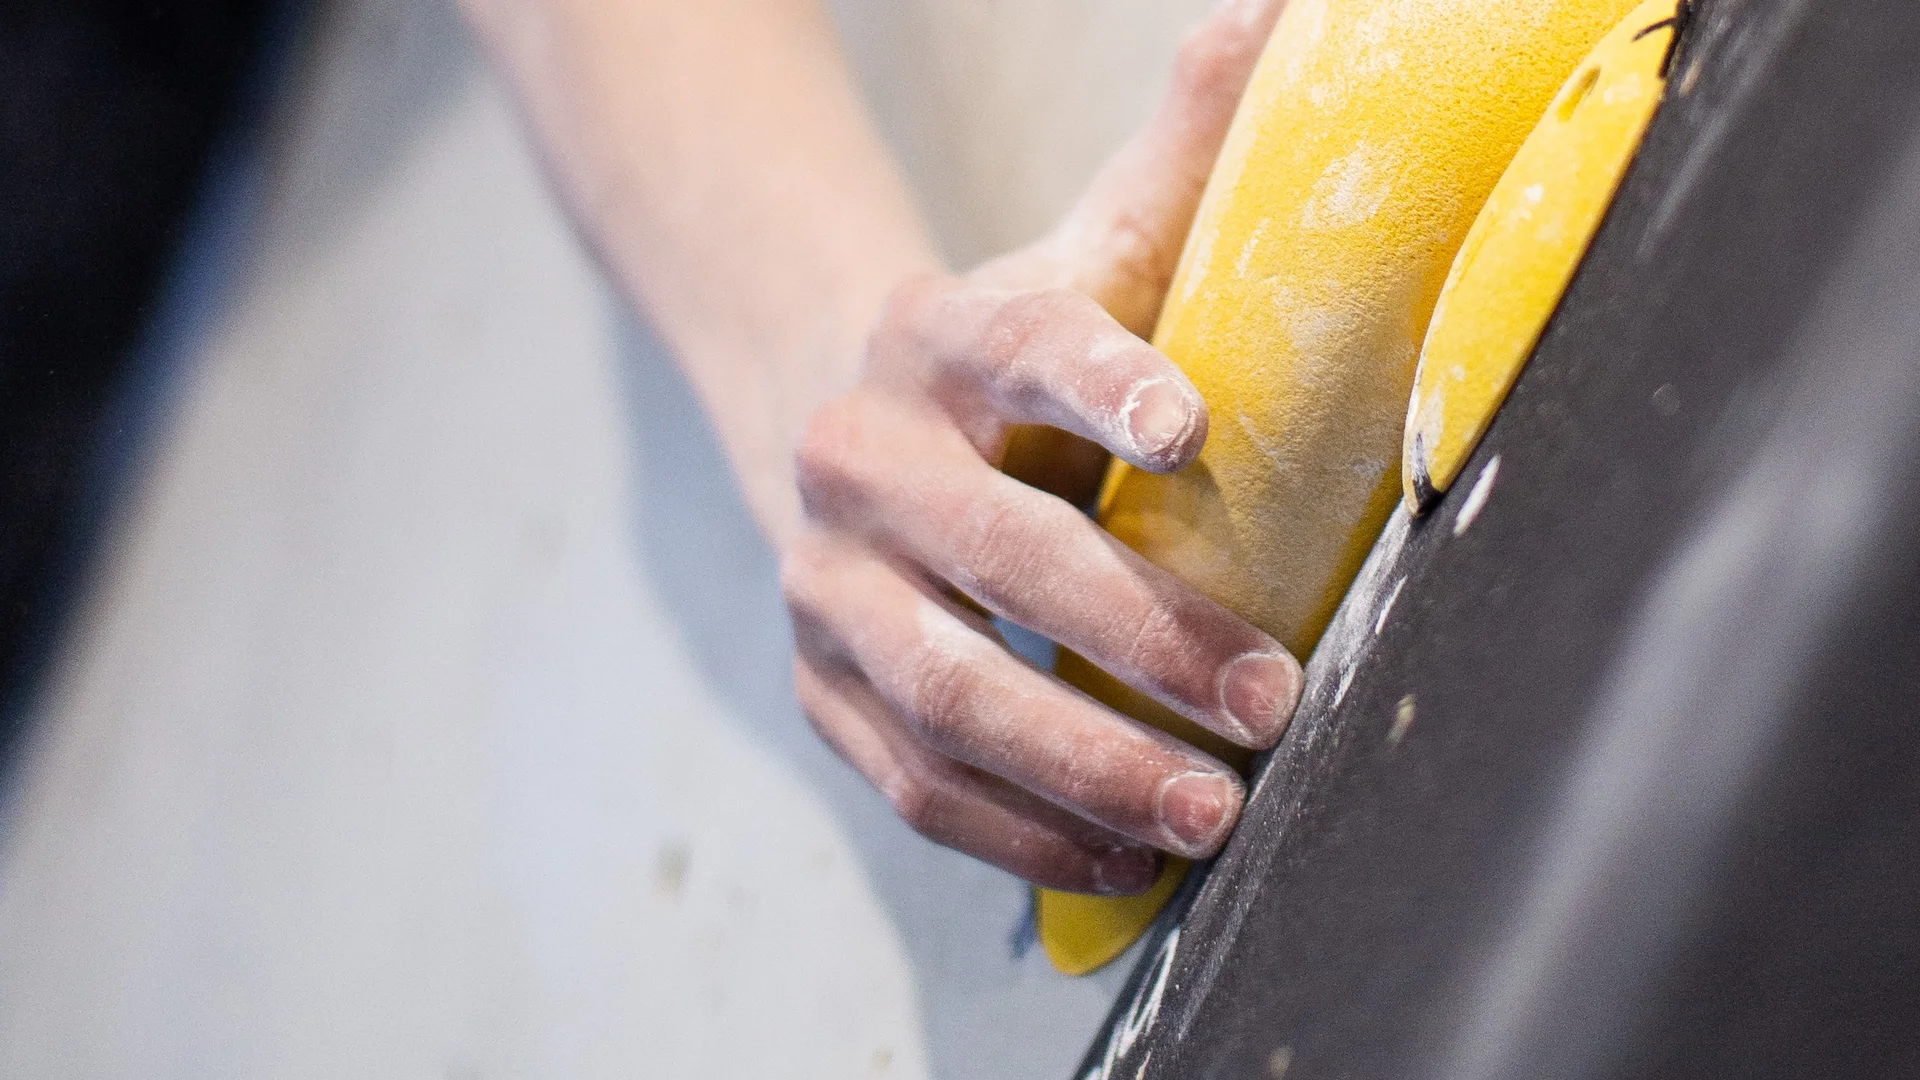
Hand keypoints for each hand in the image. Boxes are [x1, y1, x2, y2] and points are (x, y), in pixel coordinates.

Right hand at [782, 0, 1298, 895]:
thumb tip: (1283, 13)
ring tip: (1210, 812)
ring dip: (1080, 763)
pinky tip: (1123, 859)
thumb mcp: (1079, 250)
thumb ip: (1177, 156)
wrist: (824, 412)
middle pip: (993, 552)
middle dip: (1138, 635)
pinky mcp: (820, 685)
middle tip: (1272, 698)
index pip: (1019, 344)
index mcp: (939, 336)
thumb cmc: (1001, 350)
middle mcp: (864, 457)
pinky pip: (910, 779)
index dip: (1100, 379)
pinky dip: (1018, 830)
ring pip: (942, 690)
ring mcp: (827, 585)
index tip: (1192, 428)